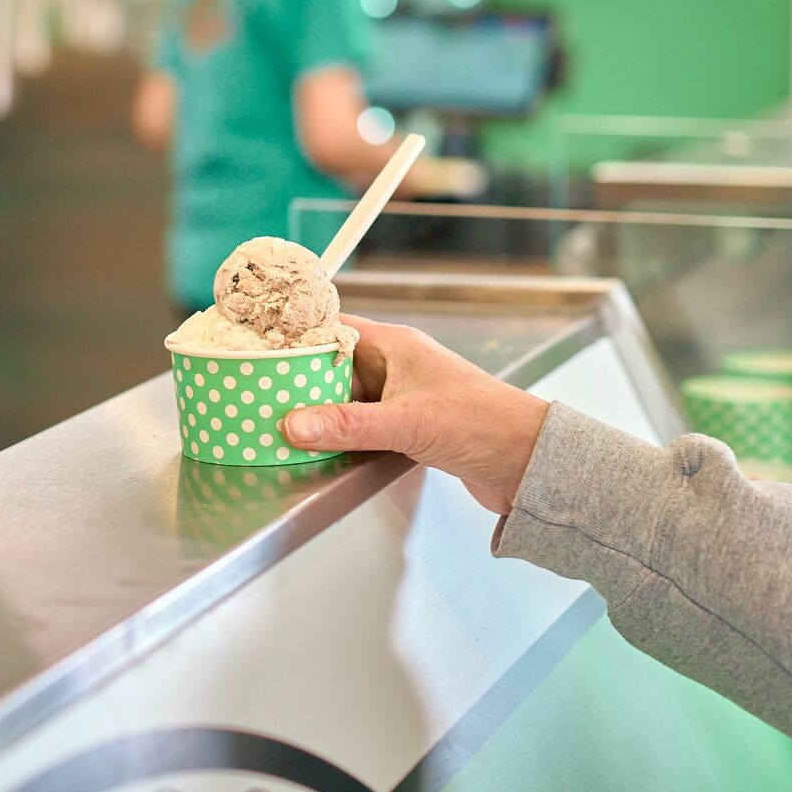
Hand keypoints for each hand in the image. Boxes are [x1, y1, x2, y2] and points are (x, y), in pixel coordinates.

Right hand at [283, 315, 549, 514]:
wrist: (530, 464)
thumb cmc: (485, 425)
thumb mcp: (408, 423)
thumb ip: (348, 425)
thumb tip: (295, 423)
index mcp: (397, 346)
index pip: (334, 327)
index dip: (298, 334)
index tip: (261, 344)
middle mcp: (397, 367)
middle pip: (333, 365)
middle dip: (301, 378)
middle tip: (262, 390)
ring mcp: (402, 397)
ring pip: (345, 397)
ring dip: (320, 409)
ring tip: (282, 419)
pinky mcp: (409, 427)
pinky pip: (361, 424)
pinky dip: (340, 433)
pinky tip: (321, 445)